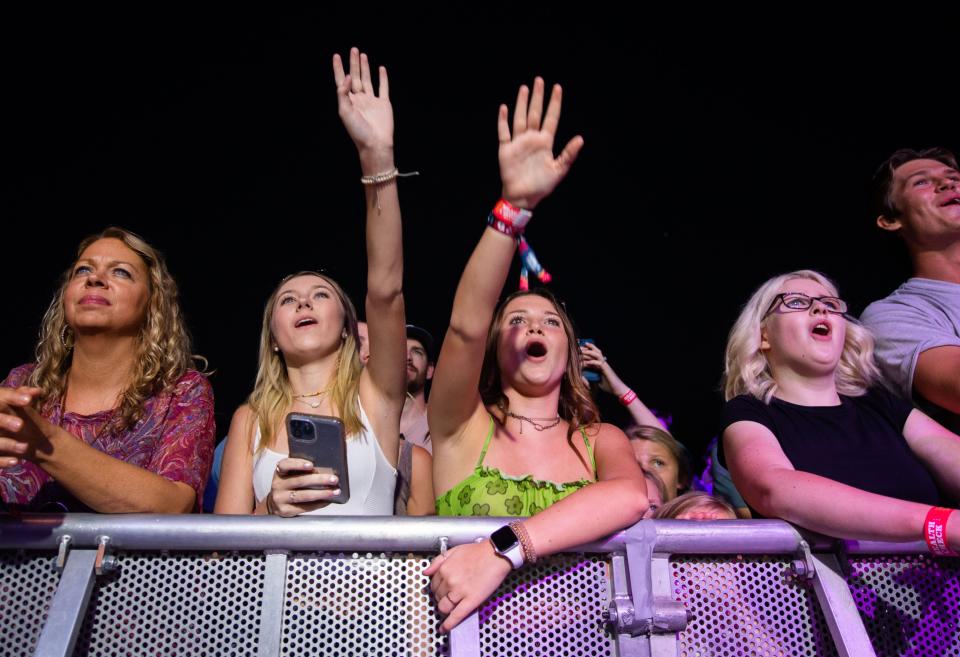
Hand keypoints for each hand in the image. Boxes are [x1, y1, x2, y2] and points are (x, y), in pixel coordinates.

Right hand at [0, 386, 53, 466]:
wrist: (12, 433)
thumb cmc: (12, 414)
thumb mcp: (15, 404)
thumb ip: (23, 396)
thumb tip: (37, 391)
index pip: (0, 396)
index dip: (12, 397)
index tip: (28, 400)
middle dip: (3, 421)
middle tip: (20, 425)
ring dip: (7, 444)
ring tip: (25, 447)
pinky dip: (2, 461)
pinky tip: (16, 461)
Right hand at [265, 458, 340, 516]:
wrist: (275, 503)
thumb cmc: (289, 484)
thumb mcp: (290, 474)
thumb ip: (302, 470)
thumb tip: (326, 469)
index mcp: (280, 472)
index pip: (285, 465)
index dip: (298, 464)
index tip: (311, 465)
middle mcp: (277, 484)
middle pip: (300, 481)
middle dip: (319, 480)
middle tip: (334, 479)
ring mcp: (280, 498)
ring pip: (303, 495)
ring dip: (322, 493)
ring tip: (334, 492)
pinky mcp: (285, 510)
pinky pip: (304, 507)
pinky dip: (318, 504)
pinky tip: (327, 500)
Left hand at [332, 47, 393, 169]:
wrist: (375, 143)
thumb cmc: (358, 131)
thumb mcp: (345, 112)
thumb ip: (343, 93)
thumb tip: (347, 76)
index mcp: (348, 102)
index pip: (341, 81)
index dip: (338, 69)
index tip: (336, 56)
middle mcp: (359, 100)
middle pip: (355, 77)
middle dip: (353, 63)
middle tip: (353, 49)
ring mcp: (372, 101)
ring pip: (367, 80)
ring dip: (365, 68)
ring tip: (363, 55)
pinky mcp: (384, 104)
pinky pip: (383, 88)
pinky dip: (382, 78)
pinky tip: (380, 69)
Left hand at [423, 540, 512, 631]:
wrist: (496, 554)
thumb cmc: (477, 551)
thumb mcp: (454, 551)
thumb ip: (437, 561)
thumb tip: (425, 573)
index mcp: (444, 569)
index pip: (433, 585)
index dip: (437, 589)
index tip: (441, 590)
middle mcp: (449, 581)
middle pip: (438, 596)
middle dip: (441, 598)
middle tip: (448, 597)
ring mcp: (459, 592)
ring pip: (444, 607)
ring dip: (444, 609)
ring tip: (448, 609)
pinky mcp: (471, 601)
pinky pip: (456, 616)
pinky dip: (448, 624)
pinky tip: (444, 629)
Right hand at [498, 77, 583, 209]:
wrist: (523, 197)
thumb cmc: (542, 185)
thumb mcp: (559, 170)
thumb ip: (569, 154)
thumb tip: (581, 138)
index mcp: (545, 142)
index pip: (551, 118)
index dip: (554, 104)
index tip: (557, 88)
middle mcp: (532, 139)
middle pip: (535, 113)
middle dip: (538, 97)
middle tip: (540, 80)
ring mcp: (518, 143)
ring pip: (520, 118)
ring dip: (522, 104)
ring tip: (524, 88)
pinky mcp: (506, 149)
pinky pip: (504, 132)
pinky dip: (503, 120)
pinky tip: (504, 108)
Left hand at [578, 341, 612, 392]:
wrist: (618, 390)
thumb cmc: (609, 386)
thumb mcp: (597, 381)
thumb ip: (592, 377)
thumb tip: (584, 377)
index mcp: (601, 365)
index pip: (594, 355)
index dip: (587, 350)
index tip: (579, 349)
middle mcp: (603, 364)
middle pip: (596, 352)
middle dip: (587, 348)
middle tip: (579, 347)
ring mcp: (605, 366)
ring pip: (598, 355)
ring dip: (590, 352)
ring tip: (582, 351)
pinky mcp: (607, 370)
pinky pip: (600, 363)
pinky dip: (593, 362)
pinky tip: (587, 362)